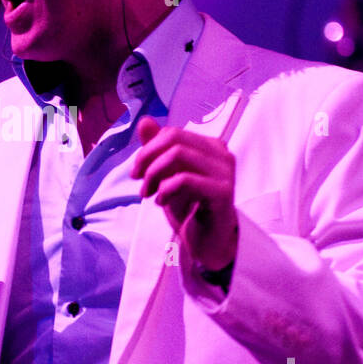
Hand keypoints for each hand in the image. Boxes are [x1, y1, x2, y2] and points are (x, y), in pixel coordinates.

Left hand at [130, 116, 237, 272]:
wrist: (207, 243)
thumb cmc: (189, 209)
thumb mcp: (166, 176)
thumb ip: (157, 149)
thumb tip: (144, 121)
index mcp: (210, 146)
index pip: (172, 133)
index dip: (147, 150)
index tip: (137, 173)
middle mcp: (222, 154)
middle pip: (174, 139)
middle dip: (148, 158)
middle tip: (139, 181)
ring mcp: (225, 172)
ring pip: (178, 155)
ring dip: (154, 174)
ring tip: (148, 194)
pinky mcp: (223, 192)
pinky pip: (185, 179)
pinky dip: (165, 190)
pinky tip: (161, 202)